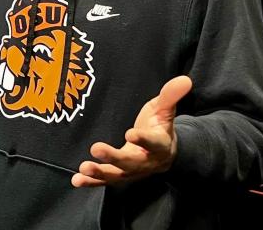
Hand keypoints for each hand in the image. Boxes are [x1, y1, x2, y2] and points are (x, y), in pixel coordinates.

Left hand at [71, 76, 192, 187]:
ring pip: (117, 175)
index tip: (130, 133)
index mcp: (160, 144)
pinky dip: (92, 182)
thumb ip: (171, 96)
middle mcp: (147, 161)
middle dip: (114, 158)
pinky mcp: (120, 176)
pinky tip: (77, 180)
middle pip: (132, 162)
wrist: (164, 153)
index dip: (143, 139)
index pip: (153, 142)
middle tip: (96, 149)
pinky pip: (106, 181)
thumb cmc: (160, 126)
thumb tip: (185, 79)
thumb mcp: (165, 110)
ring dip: (100, 173)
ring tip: (84, 168)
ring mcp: (132, 171)